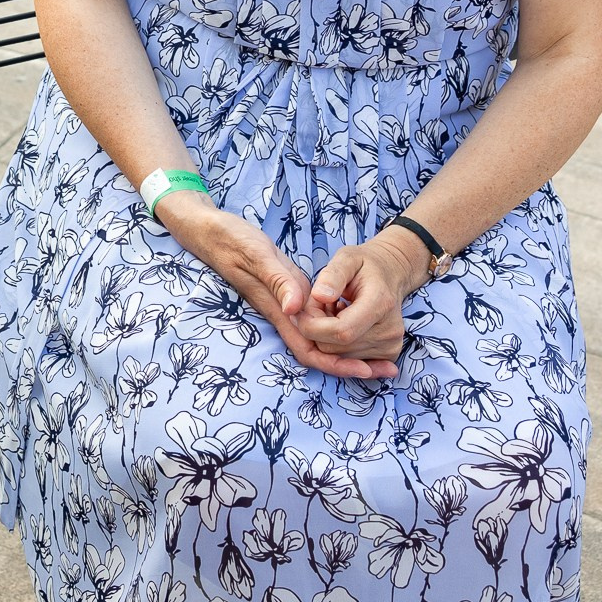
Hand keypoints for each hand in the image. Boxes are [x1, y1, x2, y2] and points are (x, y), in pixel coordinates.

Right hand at [158, 197, 397, 379]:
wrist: (212, 232)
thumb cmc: (232, 240)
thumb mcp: (257, 253)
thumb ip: (278, 280)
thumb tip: (297, 309)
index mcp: (278, 309)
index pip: (310, 350)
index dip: (338, 364)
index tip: (366, 369)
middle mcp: (284, 313)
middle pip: (320, 353)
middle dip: (353, 364)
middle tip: (389, 368)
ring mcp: (286, 304)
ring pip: (320, 339)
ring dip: (350, 350)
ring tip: (383, 354)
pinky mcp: (289, 293)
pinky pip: (317, 321)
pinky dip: (340, 328)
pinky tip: (358, 322)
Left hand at [296, 233, 427, 365]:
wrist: (391, 275)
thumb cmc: (365, 265)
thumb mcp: (347, 258)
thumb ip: (332, 275)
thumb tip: (320, 296)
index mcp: (380, 303)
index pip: (340, 331)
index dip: (313, 325)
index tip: (303, 309)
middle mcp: (389, 330)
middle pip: (336, 347)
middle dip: (316, 329)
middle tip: (320, 305)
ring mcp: (391, 345)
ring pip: (339, 357)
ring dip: (326, 337)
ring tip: (334, 311)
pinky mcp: (388, 354)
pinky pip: (349, 360)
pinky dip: (338, 346)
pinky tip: (343, 323)